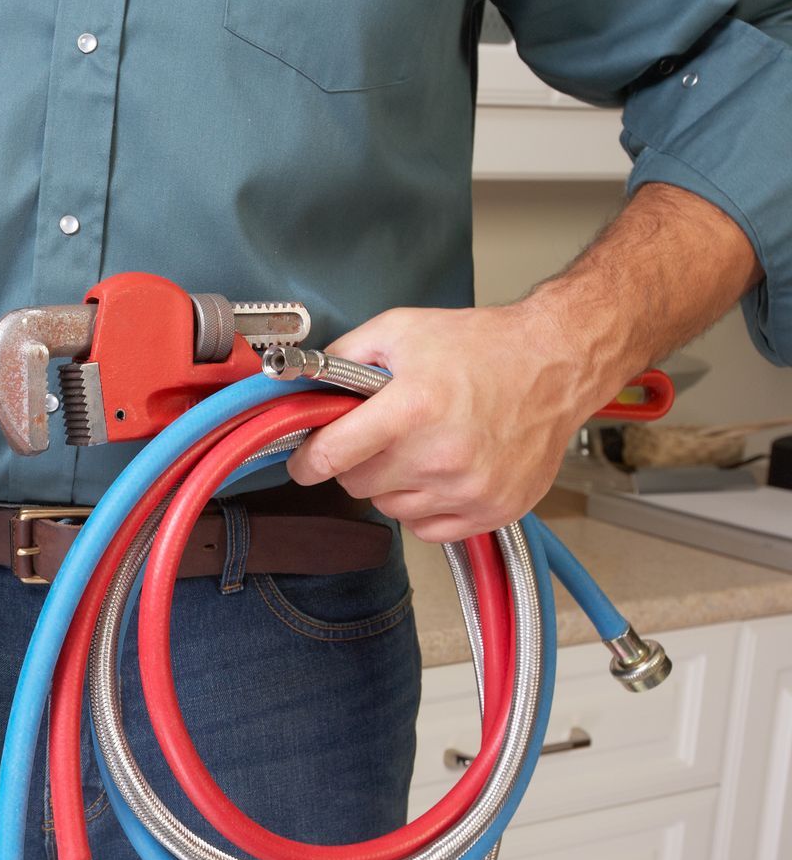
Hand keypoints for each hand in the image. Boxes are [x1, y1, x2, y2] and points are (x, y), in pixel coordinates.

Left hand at [284, 300, 626, 542]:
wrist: (556, 362)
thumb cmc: (483, 345)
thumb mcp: (400, 330)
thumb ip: (342, 358)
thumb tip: (302, 385)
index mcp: (411, 410)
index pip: (331, 457)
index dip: (307, 461)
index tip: (304, 462)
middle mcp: (440, 456)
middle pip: (358, 485)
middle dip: (358, 462)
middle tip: (382, 437)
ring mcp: (469, 488)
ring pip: (391, 509)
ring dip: (393, 485)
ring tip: (420, 448)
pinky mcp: (493, 509)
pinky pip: (428, 529)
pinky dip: (424, 508)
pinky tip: (440, 473)